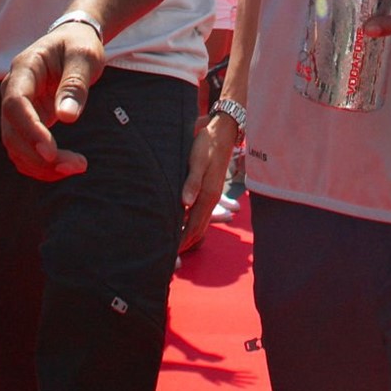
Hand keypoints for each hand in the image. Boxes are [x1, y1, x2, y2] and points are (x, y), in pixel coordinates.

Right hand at [0, 21, 101, 179]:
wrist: (72, 39)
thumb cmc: (78, 44)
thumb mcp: (84, 56)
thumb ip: (75, 84)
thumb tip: (67, 117)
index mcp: (24, 68)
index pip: (15, 103)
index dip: (30, 129)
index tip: (51, 151)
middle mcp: (12, 90)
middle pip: (12, 131)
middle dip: (39, 155)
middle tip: (77, 165)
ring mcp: (16, 108)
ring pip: (15, 146)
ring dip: (40, 165)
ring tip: (76, 168)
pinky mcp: (26, 121)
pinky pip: (24, 149)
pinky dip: (40, 164)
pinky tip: (64, 169)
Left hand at [178, 113, 239, 251]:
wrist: (221, 134)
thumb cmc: (206, 145)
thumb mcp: (197, 161)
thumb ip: (191, 182)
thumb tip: (185, 203)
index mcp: (207, 196)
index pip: (192, 227)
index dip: (181, 241)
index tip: (169, 253)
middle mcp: (210, 200)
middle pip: (197, 230)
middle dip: (185, 244)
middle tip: (169, 257)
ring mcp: (212, 197)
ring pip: (201, 224)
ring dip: (189, 236)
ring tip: (175, 246)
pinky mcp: (210, 191)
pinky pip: (202, 216)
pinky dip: (194, 225)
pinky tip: (185, 226)